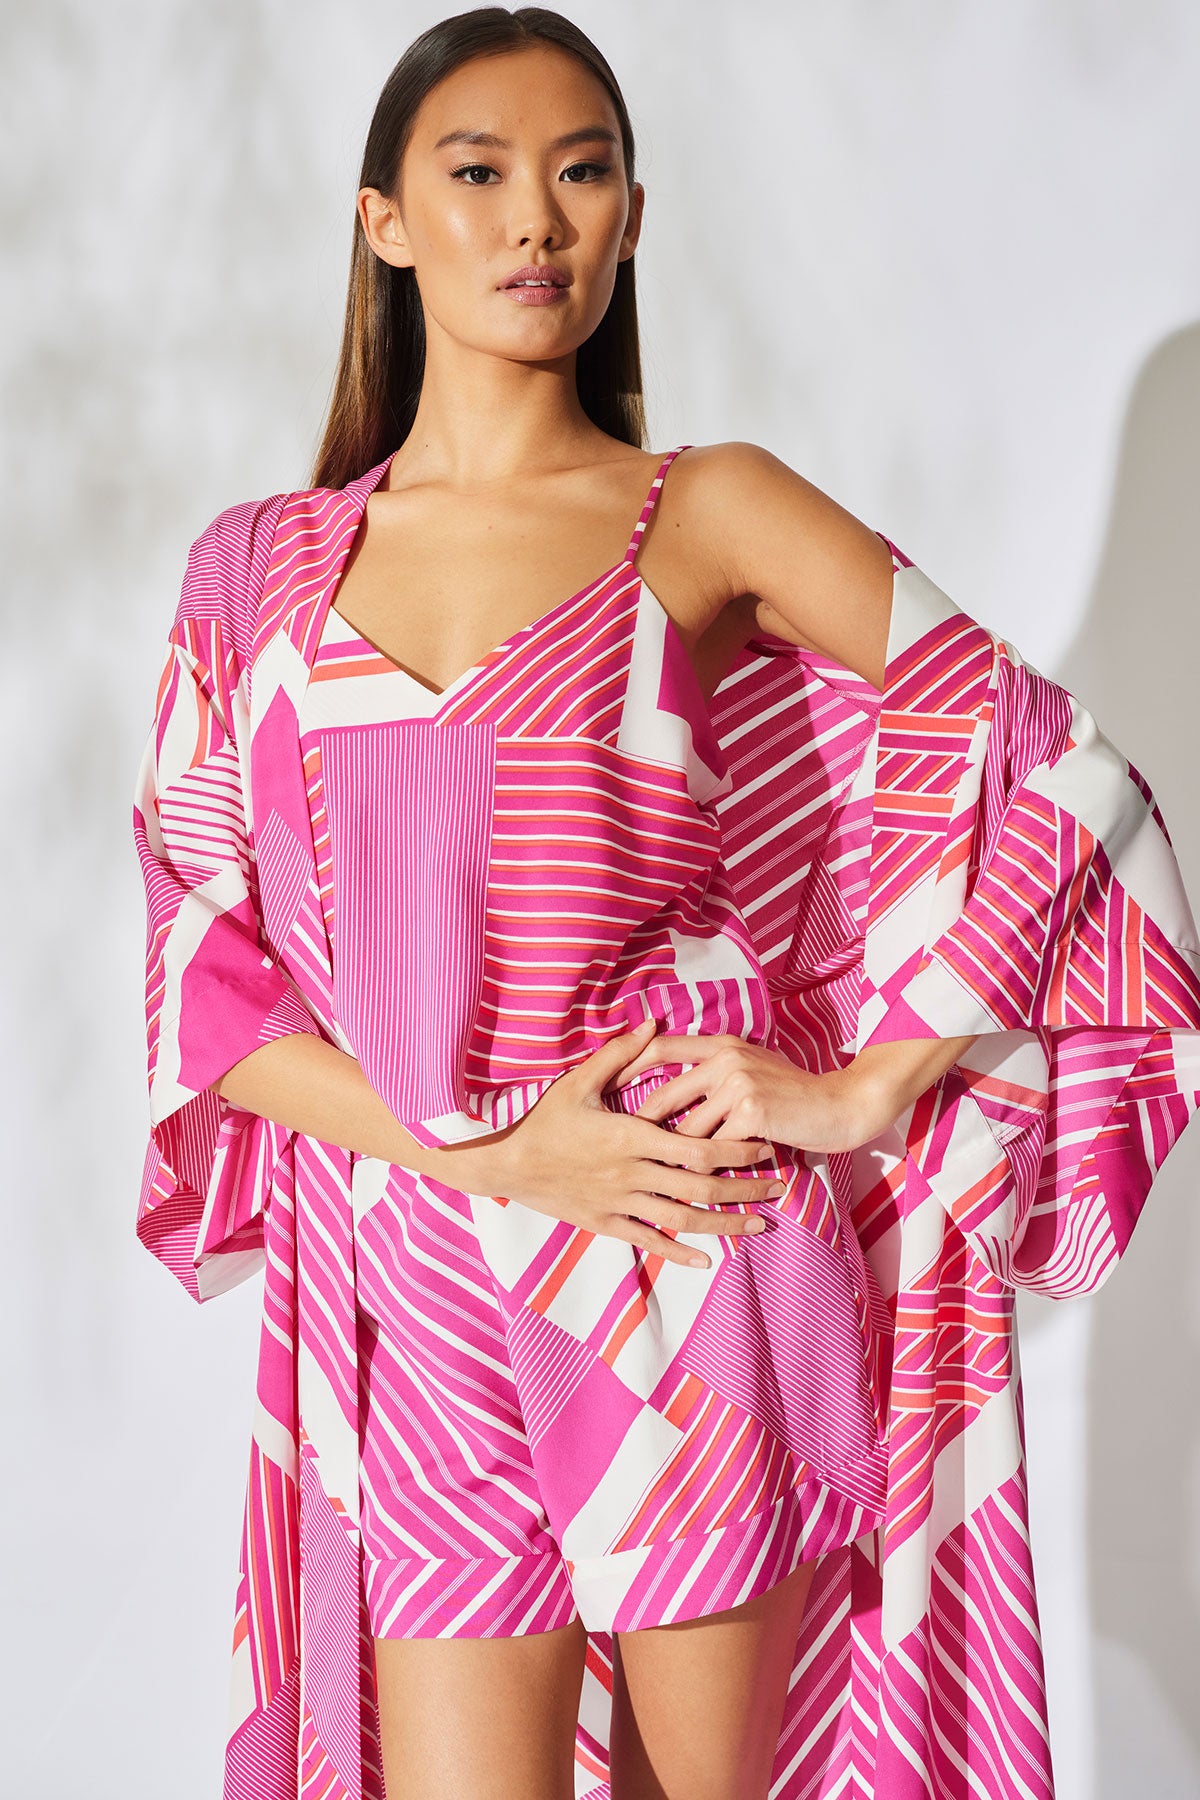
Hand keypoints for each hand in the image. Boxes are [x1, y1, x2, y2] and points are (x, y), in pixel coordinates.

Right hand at [483, 1021, 787, 1269]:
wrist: (507, 1164)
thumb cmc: (545, 1120)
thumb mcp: (579, 1081)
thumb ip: (620, 1054)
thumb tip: (654, 1023)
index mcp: (631, 1137)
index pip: (697, 1146)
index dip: (736, 1148)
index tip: (764, 1143)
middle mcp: (631, 1174)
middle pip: (700, 1187)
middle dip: (744, 1188)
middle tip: (778, 1187)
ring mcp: (620, 1203)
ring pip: (683, 1219)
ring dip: (724, 1223)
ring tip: (758, 1225)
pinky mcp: (606, 1224)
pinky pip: (649, 1241)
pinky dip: (679, 1252)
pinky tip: (705, 1259)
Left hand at [614, 1031, 896, 1154]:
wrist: (840, 1105)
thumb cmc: (793, 1091)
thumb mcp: (753, 1065)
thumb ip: (715, 1069)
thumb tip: (673, 1086)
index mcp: (720, 1043)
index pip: (661, 1047)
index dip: (628, 1065)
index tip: (605, 1089)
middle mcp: (725, 1058)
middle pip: (664, 1099)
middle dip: (641, 1132)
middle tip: (623, 1156)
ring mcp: (738, 1084)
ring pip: (687, 1133)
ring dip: (679, 1161)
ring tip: (667, 1180)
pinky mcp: (752, 1113)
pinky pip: (714, 1151)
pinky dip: (709, 1171)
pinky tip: (708, 1185)